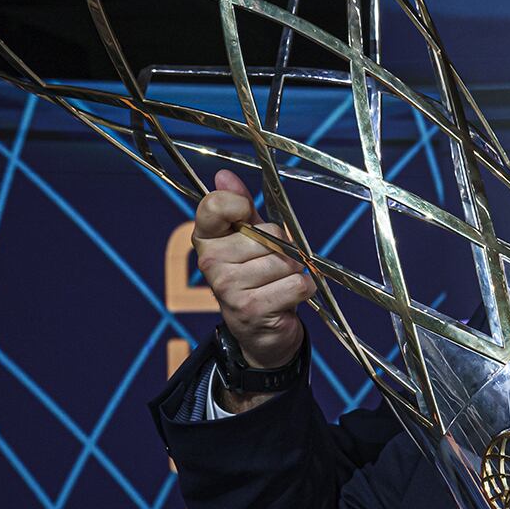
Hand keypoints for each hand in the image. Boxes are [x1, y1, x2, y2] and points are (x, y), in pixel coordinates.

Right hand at [192, 168, 313, 370]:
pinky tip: (287, 299)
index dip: (241, 206)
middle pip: (269, 233)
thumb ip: (238, 207)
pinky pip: (298, 283)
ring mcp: (228, 287)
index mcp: (205, 240)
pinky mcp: (252, 308)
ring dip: (293, 272)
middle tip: (270, 267)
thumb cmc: (256, 278)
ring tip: (277, 284)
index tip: (246, 219)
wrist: (260, 333)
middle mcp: (210, 263)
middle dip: (282, 248)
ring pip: (286, 260)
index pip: (217, 205)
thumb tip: (223, 176)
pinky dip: (304, 290)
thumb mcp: (247, 239)